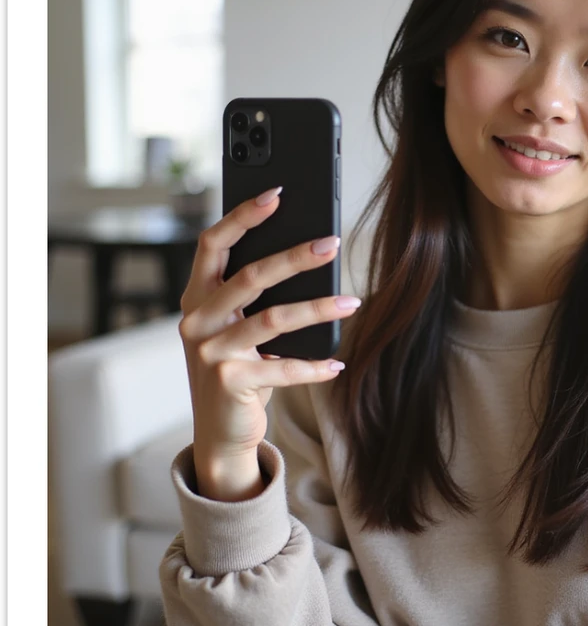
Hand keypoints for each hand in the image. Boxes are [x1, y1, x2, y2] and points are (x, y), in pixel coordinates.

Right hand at [177, 186, 359, 499]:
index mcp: (197, 296)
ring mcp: (210, 352)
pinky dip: (314, 365)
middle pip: (250, 276)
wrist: (220, 431)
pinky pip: (283, 367)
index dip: (242, 217)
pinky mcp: (230, 382)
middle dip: (295, 257)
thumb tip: (310, 251)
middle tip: (332, 243)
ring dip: (318, 308)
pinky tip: (338, 362)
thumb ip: (254, 295)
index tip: (276, 195)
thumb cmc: (238, 366)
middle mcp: (197, 320)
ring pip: (273, 319)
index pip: (212, 244)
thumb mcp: (237, 326)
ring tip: (352, 301)